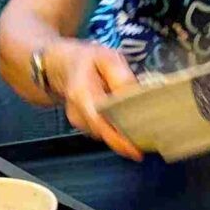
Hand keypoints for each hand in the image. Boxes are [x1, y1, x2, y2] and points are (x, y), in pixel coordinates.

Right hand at [38, 39, 141, 160]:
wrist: (61, 65)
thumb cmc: (86, 61)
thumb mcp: (106, 58)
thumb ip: (121, 76)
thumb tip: (136, 94)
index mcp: (82, 95)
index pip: (100, 124)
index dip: (118, 141)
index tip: (135, 151)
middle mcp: (78, 114)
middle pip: (105, 134)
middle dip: (126, 137)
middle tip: (148, 135)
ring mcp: (79, 122)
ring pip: (105, 134)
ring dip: (121, 130)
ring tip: (136, 119)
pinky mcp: (84, 125)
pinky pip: (103, 131)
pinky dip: (115, 127)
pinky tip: (123, 117)